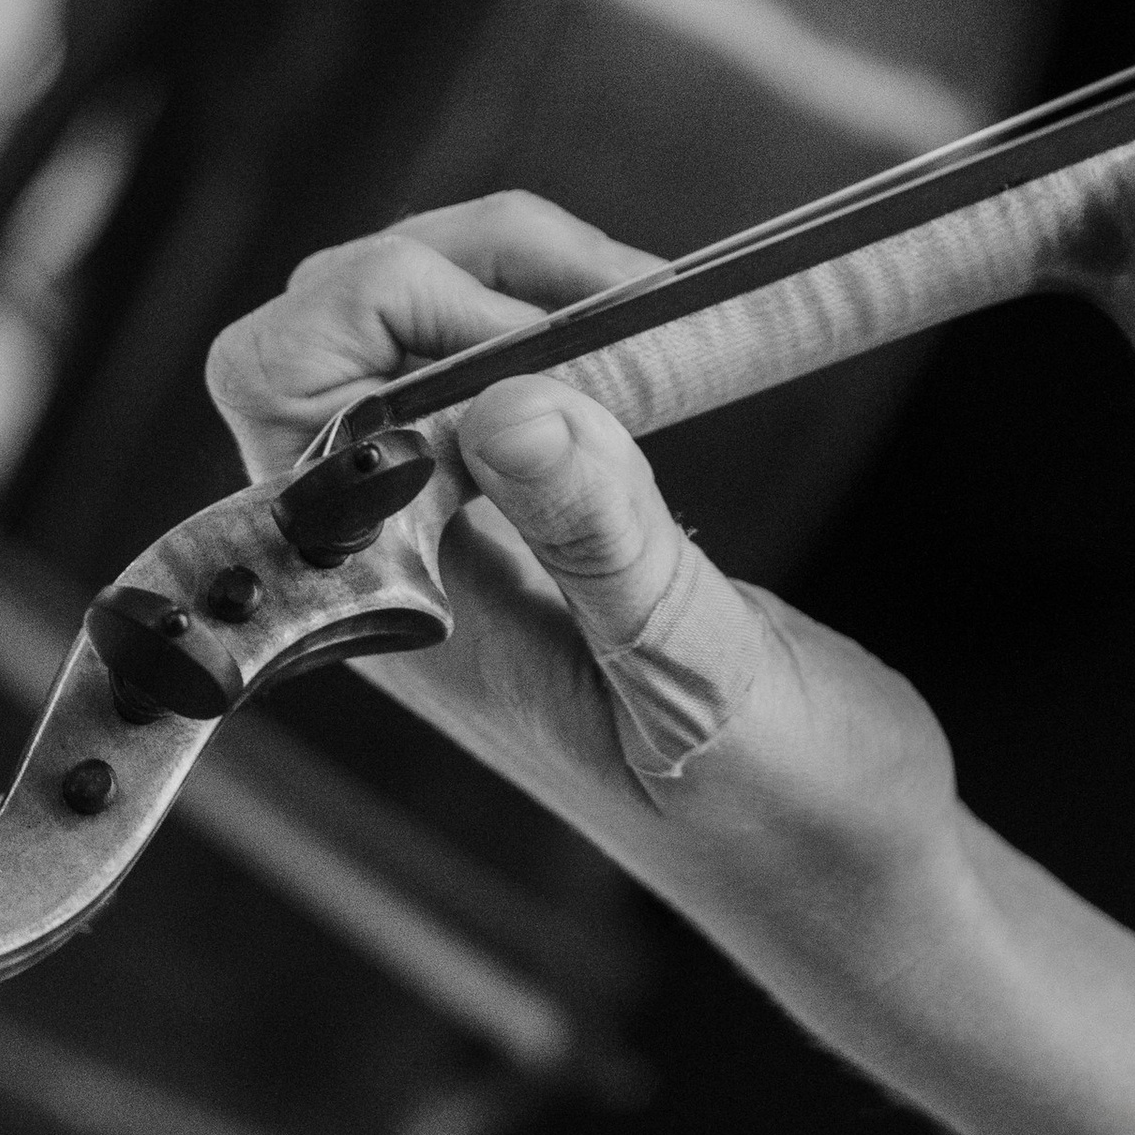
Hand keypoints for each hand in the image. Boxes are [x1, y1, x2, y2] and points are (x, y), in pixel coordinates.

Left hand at [207, 195, 970, 1000]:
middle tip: (622, 293)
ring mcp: (452, 531)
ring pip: (394, 335)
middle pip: (319, 337)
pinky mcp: (521, 512)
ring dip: (503, 272)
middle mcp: (398, 564)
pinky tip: (655, 333)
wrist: (843, 871)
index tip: (569, 335)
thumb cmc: (784, 816)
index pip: (290, 397)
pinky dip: (551, 308)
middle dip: (448, 264)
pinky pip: (474, 368)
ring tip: (650, 299)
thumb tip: (509, 406)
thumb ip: (608, 549)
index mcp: (402, 611)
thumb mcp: (707, 684)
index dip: (399, 316)